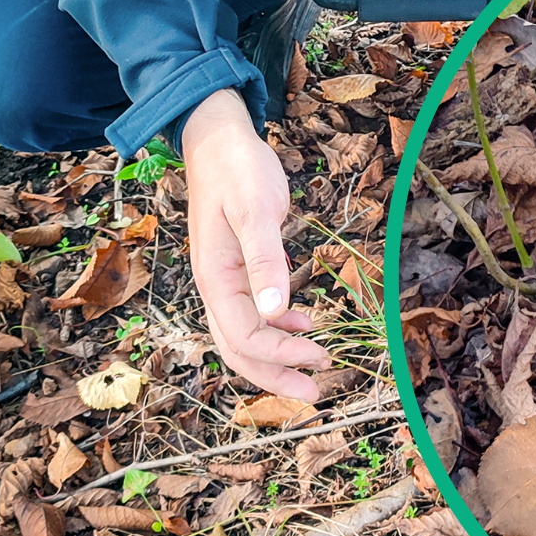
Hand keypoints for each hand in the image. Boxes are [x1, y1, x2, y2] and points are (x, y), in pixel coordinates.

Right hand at [182, 89, 329, 400]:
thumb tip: (276, 314)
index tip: (321, 357)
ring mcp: (225, 279)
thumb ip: (265, 262)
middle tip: (316, 393)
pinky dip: (278, 327)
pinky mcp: (239, 270)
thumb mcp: (255, 211)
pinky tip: (304, 324)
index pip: (244, 335)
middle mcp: (216, 286)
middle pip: (240, 348)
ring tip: (315, 367)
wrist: (219, 141)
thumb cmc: (238, 171)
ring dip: (277, 357)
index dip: (281, 355)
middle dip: (276, 375)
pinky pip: (253, 313)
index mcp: (215, 278)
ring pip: (246, 334)